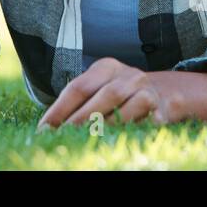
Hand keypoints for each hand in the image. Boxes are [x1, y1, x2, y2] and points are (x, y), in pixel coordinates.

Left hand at [36, 59, 185, 129]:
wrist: (162, 94)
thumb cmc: (118, 94)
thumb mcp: (99, 89)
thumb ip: (78, 102)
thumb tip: (48, 128)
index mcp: (106, 67)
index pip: (78, 87)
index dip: (60, 109)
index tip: (44, 129)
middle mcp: (128, 74)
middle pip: (101, 96)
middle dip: (80, 119)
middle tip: (63, 136)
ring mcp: (146, 90)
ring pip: (124, 109)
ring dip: (104, 126)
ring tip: (86, 139)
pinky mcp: (160, 109)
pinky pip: (143, 122)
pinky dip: (128, 130)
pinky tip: (115, 139)